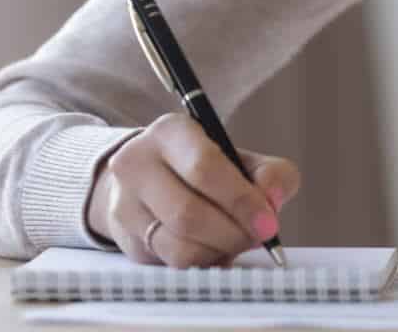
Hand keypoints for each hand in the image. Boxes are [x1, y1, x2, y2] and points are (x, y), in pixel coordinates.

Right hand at [85, 112, 300, 266]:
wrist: (149, 178)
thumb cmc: (205, 168)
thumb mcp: (240, 158)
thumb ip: (271, 174)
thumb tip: (272, 200)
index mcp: (170, 133)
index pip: (204, 168)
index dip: (241, 200)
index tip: (268, 223)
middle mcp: (137, 164)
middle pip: (189, 214)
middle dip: (233, 233)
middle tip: (258, 237)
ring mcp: (125, 205)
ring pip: (178, 247)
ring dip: (219, 253)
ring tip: (237, 242)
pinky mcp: (126, 240)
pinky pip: (170, 265)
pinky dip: (203, 264)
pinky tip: (216, 251)